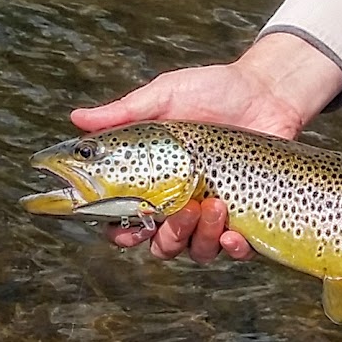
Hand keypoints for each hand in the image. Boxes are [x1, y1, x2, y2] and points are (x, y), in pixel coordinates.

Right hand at [70, 33, 341, 261]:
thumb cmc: (211, 90)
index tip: (121, 229)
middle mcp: (181, 203)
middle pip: (161, 244)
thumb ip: (124, 112)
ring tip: (215, 206)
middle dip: (166, 238)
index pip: (127, 219)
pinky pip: (235, 251)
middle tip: (179, 211)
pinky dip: (233, 250)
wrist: (266, 90)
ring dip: (199, 238)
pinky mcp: (247, 216)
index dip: (119, 232)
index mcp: (156, 180)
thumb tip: (76, 118)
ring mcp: (214, 213)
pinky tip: (235, 235)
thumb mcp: (165, 96)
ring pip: (196, 251)